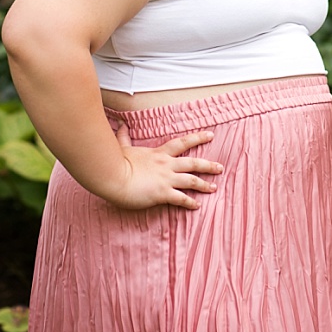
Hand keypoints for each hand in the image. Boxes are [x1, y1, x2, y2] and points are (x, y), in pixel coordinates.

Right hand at [97, 124, 224, 210]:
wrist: (111, 175)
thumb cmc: (114, 162)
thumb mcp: (121, 147)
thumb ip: (123, 137)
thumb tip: (120, 125)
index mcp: (158, 154)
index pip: (182, 143)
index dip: (198, 138)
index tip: (211, 135)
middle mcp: (166, 165)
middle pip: (193, 163)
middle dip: (208, 165)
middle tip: (221, 167)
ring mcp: (166, 179)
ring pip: (192, 180)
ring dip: (204, 184)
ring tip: (214, 187)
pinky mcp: (162, 193)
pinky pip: (181, 198)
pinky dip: (190, 202)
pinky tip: (197, 205)